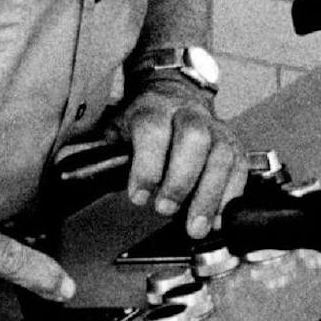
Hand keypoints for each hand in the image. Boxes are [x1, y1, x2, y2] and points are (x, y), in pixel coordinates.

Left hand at [116, 79, 245, 238]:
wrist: (174, 94)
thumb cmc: (144, 121)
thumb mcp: (118, 129)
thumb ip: (106, 152)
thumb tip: (80, 174)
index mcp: (154, 108)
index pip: (153, 129)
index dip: (147, 165)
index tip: (139, 197)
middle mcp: (189, 114)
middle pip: (194, 138)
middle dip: (181, 179)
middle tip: (166, 209)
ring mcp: (215, 128)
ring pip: (222, 155)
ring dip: (210, 195)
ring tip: (195, 226)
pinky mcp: (233, 144)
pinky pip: (240, 168)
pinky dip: (231, 196)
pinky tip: (218, 218)